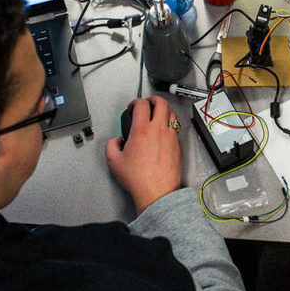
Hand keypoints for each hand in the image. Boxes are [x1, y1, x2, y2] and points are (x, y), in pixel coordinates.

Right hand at [105, 96, 181, 214]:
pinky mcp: (178, 146)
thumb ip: (111, 145)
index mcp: (142, 130)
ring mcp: (171, 137)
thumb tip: (116, 141)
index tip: (132, 106)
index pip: (141, 104)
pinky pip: (176, 128)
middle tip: (148, 103)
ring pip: (172, 114)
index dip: (135, 102)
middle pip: (161, 103)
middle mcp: (159, 130)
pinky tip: (164, 131)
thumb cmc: (138, 179)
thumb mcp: (113, 161)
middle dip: (153, 99)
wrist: (157, 191)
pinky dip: (170, 125)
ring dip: (164, 110)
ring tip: (158, 114)